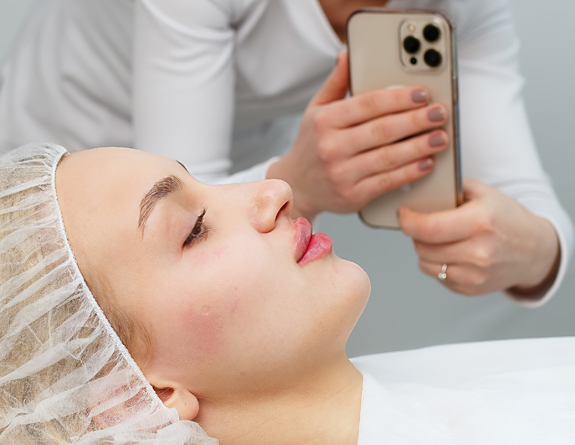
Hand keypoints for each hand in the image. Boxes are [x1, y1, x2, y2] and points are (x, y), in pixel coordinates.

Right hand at [267, 51, 448, 219]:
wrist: (297, 186)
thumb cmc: (312, 144)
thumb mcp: (317, 110)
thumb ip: (336, 83)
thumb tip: (348, 54)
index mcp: (325, 120)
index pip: (368, 104)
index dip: (399, 97)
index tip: (422, 93)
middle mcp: (331, 146)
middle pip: (382, 130)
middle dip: (416, 120)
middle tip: (439, 113)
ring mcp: (341, 173)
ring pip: (388, 157)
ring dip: (419, 146)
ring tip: (440, 137)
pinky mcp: (352, 195)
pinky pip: (387, 182)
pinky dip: (410, 172)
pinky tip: (426, 162)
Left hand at [399, 178, 560, 298]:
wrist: (534, 250)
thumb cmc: (507, 218)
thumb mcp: (484, 192)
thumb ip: (451, 188)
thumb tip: (417, 189)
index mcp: (480, 222)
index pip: (428, 228)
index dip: (408, 221)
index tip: (404, 214)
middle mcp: (478, 252)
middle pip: (422, 246)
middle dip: (415, 234)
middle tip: (423, 223)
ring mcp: (475, 275)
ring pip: (425, 263)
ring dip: (424, 250)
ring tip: (439, 238)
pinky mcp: (470, 289)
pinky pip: (437, 276)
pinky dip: (438, 263)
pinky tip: (452, 252)